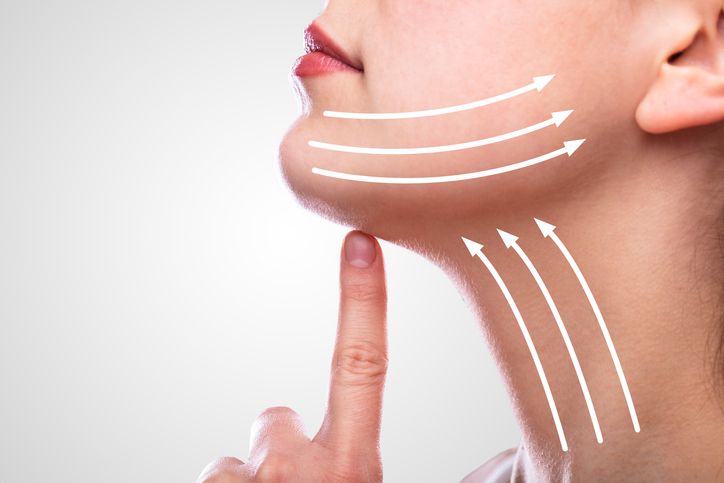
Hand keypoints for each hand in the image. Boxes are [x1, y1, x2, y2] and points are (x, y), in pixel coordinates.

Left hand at [197, 231, 387, 482]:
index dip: (363, 301)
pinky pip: (213, 479)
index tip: (359, 246)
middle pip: (277, 419)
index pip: (362, 367)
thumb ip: (376, 466)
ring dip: (253, 481)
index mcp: (353, 472)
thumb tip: (432, 460)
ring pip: (239, 458)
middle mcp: (302, 473)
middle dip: (284, 443)